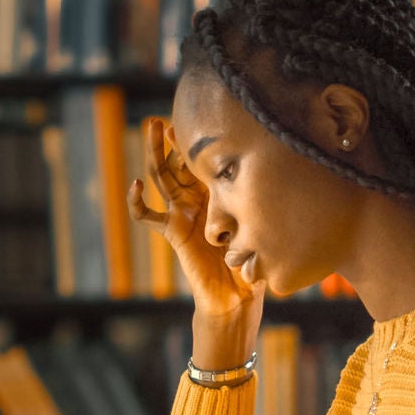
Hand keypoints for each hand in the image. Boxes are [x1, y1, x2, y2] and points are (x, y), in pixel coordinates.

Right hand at [127, 116, 259, 319]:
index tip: (196, 120)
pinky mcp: (173, 232)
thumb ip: (263, 202)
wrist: (236, 295)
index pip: (201, 163)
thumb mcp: (261, 223)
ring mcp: (181, 214)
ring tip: (150, 130)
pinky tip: (135, 186)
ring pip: (161, 178)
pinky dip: (137, 202)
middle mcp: (196, 201)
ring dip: (154, 153)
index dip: (195, 143)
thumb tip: (279, 171)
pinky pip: (146, 216)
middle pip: (176, 163)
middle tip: (160, 119)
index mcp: (216, 196)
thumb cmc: (253, 262)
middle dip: (168, 141)